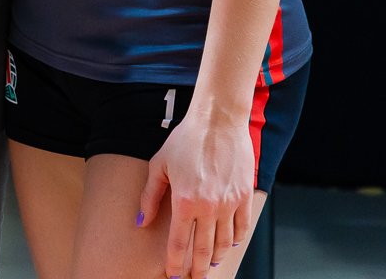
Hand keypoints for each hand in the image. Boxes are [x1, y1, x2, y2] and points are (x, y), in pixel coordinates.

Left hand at [137, 110, 253, 276]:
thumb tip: (140, 221)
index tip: (173, 275)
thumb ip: (150, 196)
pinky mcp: (245, 196)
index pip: (178, 244)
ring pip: (223, 243)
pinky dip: (235, 240)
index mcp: (185, 201)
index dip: (175, 264)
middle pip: (203, 251)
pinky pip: (241, 228)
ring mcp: (229, 204)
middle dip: (197, 270)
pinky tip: (227, 244)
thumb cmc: (186, 139)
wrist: (218, 121)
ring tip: (209, 264)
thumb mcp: (159, 165)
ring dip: (215, 258)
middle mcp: (209, 207)